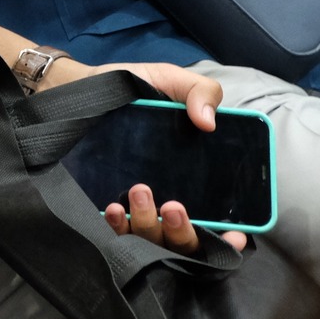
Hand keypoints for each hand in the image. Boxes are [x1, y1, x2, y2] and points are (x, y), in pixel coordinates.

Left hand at [56, 60, 248, 251]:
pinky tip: (113, 208)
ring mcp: (137, 206)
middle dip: (183, 231)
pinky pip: (115, 229)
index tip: (234, 234)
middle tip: (174, 205)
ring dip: (149, 223)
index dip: (230, 236)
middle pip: (184, 238)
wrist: (85, 86)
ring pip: (151, 238)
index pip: (218, 221)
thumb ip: (200, 91)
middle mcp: (168, 198)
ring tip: (139, 191)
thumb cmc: (135, 86)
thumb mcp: (172, 80)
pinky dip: (118, 225)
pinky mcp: (107, 205)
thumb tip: (209, 121)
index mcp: (194, 176)